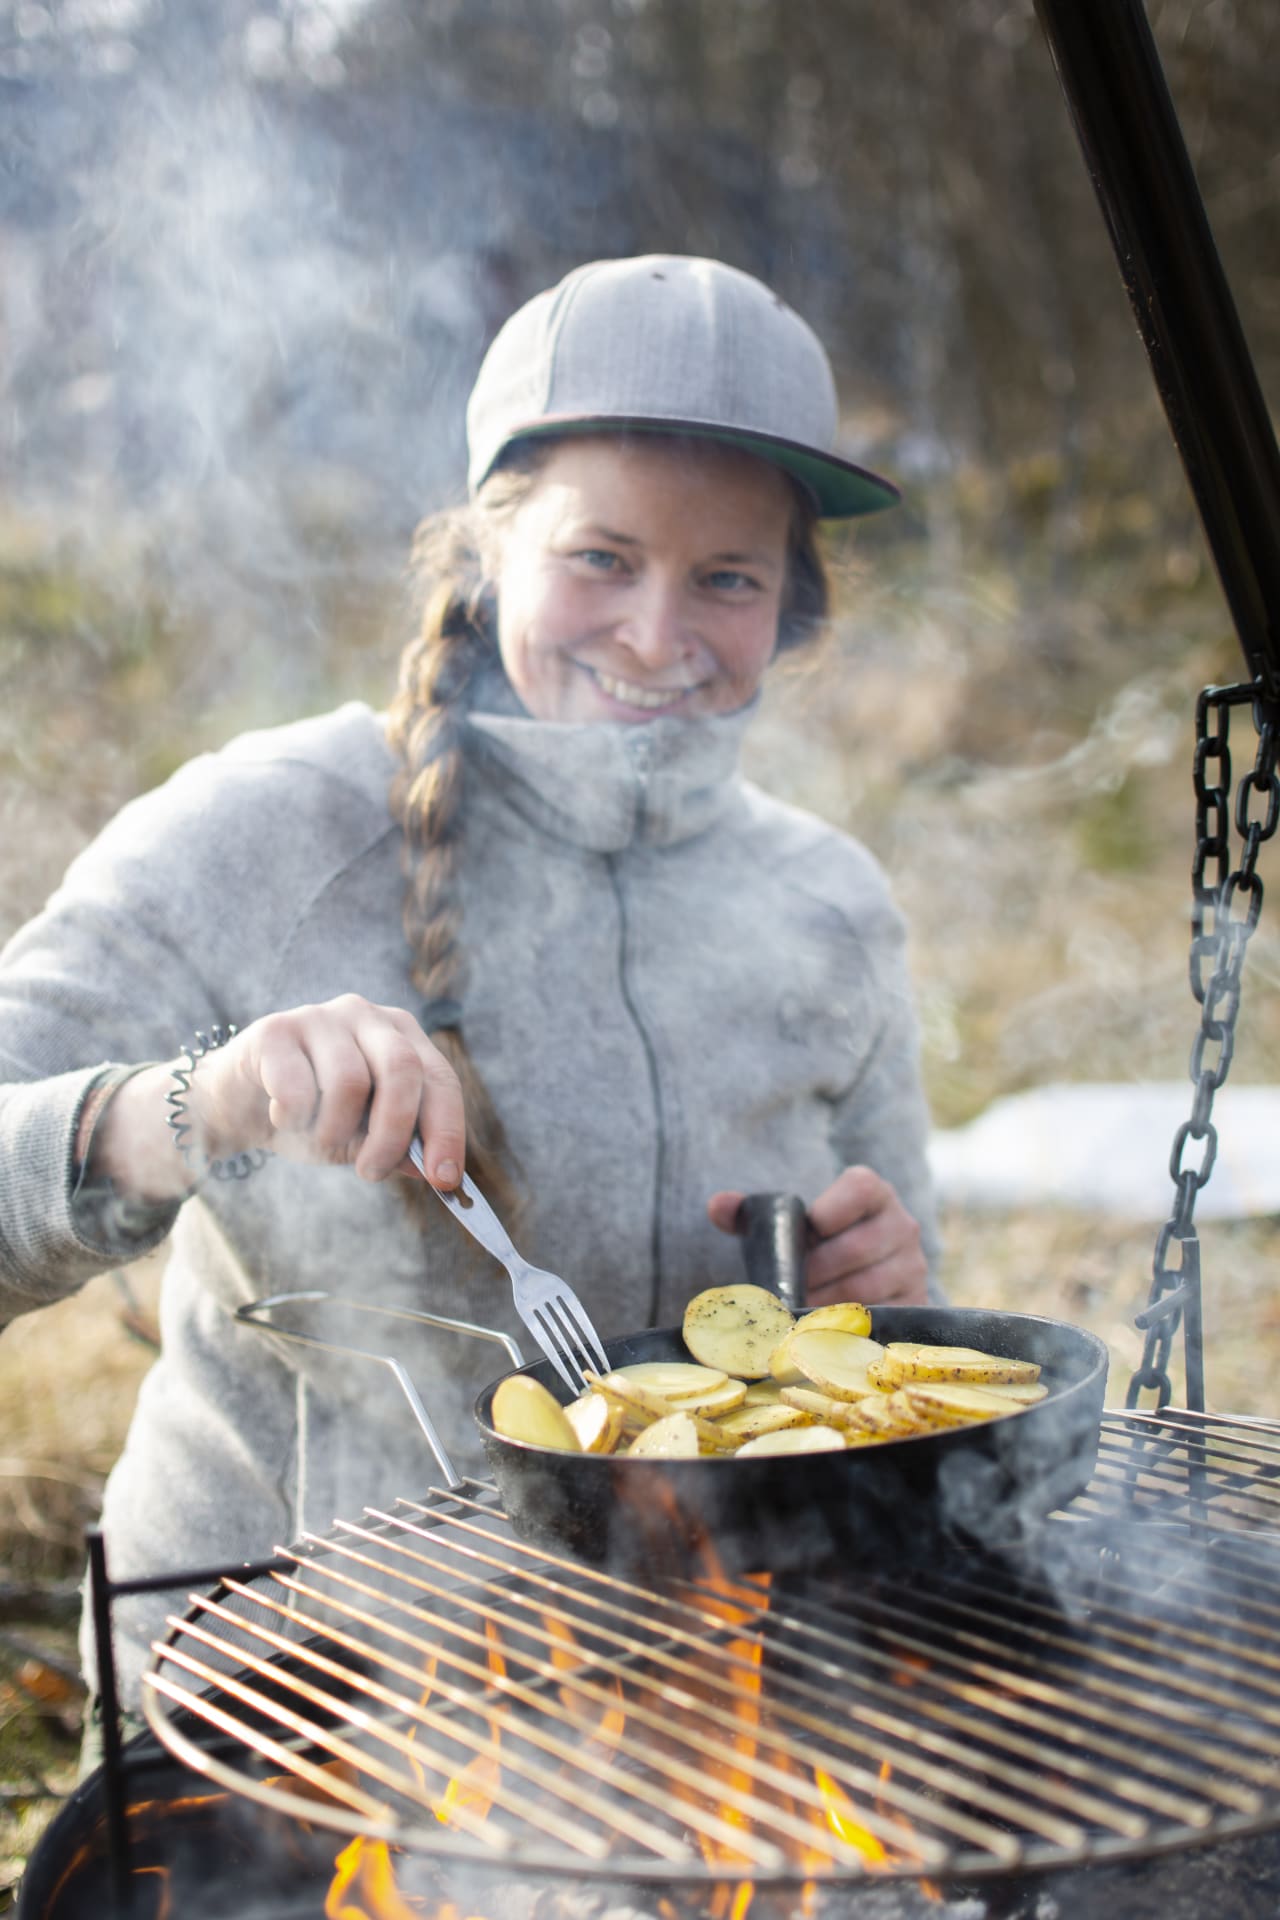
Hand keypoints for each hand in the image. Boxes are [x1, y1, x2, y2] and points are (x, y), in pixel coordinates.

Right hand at [196, 995, 464, 1183]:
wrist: (239, 1103)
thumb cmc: (313, 1117)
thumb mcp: (363, 1137)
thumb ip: (401, 1149)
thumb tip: (439, 1173)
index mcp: (401, 1036)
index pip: (440, 1080)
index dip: (447, 1130)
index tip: (445, 1180)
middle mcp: (366, 1015)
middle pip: (402, 1071)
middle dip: (392, 1134)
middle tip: (369, 1171)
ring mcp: (320, 1017)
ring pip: (349, 1082)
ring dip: (334, 1131)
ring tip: (318, 1139)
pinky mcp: (275, 1030)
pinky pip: (297, 1086)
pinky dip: (294, 1118)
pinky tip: (284, 1118)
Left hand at [708, 1166, 927, 1306]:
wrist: (855, 1279)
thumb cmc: (813, 1246)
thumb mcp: (785, 1227)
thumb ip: (750, 1213)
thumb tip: (717, 1206)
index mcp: (873, 1193)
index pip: (861, 1187)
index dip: (831, 1209)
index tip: (808, 1229)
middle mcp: (901, 1225)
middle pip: (856, 1246)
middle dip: (813, 1270)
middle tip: (787, 1286)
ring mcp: (911, 1266)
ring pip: (864, 1286)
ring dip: (824, 1300)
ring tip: (799, 1306)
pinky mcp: (914, 1304)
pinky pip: (878, 1317)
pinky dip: (844, 1324)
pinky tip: (820, 1326)